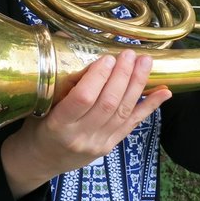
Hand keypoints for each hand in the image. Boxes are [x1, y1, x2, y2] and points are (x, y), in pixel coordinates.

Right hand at [0, 49, 171, 197]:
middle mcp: (80, 136)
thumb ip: (56, 79)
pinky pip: (132, 124)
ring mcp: (98, 143)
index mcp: (57, 125)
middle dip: (122, 76)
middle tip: (129, 54)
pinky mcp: (110, 146)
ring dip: (137, 84)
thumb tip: (67, 39)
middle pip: (108, 103)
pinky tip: (163, 92)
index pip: (82, 99)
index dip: (98, 77)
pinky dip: (150, 106)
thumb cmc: (36, 128)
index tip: (106, 58)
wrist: (39, 161)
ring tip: (145, 62)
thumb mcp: (38, 105)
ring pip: (123, 111)